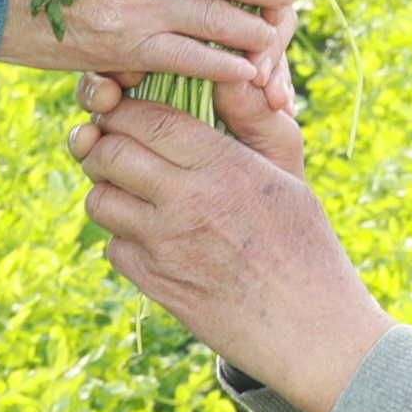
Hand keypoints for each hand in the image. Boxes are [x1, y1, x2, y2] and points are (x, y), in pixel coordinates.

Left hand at [67, 71, 388, 411]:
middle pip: (110, 151)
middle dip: (105, 143)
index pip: (149, 117)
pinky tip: (154, 239)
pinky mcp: (156, 284)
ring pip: (100, 199)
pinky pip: (114, 246)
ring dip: (109, 191)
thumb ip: (250, 125)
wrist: (311, 331)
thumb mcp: (288, 176)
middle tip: (118, 147)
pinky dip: (125, 238)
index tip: (128, 109)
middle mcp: (189, 201)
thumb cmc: (306, 246)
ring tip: (134, 193)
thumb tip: (226, 80)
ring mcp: (167, 246)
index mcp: (225, 165)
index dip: (127, 107)